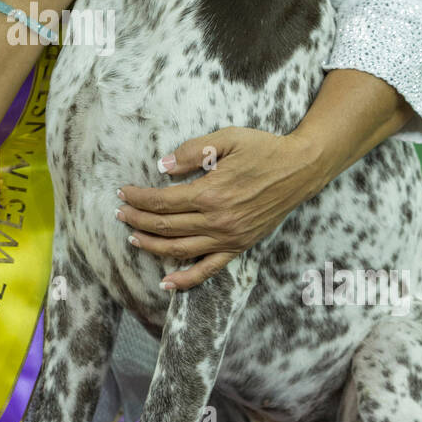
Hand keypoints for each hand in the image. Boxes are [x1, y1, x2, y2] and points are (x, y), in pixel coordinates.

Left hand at [115, 126, 326, 290]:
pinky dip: (186, 279)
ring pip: (180, 250)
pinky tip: (166, 283)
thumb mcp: (227, 138)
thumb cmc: (264, 150)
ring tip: (133, 238)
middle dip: (138, 220)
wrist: (300, 169)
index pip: (163, 201)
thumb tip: (162, 166)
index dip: (138, 198)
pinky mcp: (239, 247)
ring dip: (152, 246)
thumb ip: (192, 151)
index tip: (123, 192)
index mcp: (211, 193)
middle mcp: (217, 220)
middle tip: (120, 213)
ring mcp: (229, 238)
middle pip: (166, 226)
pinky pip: (208, 269)